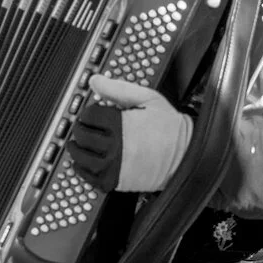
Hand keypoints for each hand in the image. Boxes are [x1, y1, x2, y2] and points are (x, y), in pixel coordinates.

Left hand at [67, 75, 191, 192]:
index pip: (89, 115)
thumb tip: (95, 80)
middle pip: (82, 135)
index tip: (91, 115)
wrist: (187, 155)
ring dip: (76, 149)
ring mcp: (114, 165)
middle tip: (82, 128)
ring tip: (77, 145)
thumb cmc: (170, 127)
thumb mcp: (147, 98)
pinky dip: (81, 170)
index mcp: (119, 123)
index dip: (88, 113)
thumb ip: (118, 88)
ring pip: (81, 157)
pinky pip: (89, 177)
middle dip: (80, 129)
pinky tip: (83, 163)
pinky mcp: (116, 181)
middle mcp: (114, 145)